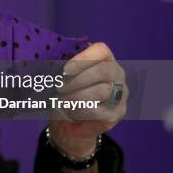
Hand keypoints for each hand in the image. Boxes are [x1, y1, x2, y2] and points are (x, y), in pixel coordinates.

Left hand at [49, 42, 127, 158]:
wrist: (69, 122)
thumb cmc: (66, 93)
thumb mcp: (62, 78)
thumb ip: (62, 68)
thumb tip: (52, 64)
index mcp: (104, 59)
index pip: (101, 50)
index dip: (83, 58)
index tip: (64, 70)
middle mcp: (117, 74)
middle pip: (103, 71)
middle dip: (77, 79)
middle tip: (58, 87)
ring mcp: (120, 94)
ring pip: (101, 91)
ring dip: (76, 96)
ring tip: (61, 100)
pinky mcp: (117, 113)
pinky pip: (98, 110)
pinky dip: (79, 110)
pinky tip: (70, 111)